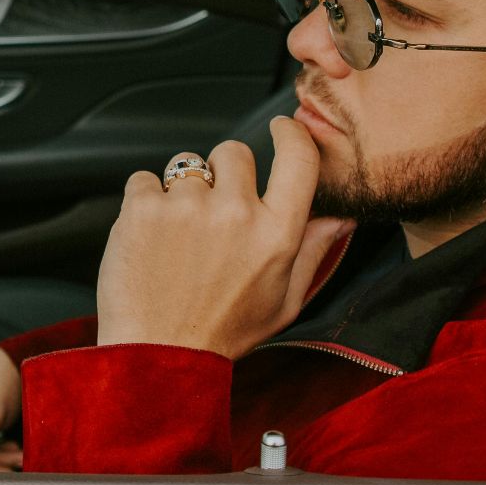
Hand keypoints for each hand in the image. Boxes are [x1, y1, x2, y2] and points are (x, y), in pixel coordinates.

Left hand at [96, 116, 353, 358]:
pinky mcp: (143, 207)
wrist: (156, 356)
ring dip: (182, 193)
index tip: (281, 127)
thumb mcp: (284, 302)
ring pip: (187, 166)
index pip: (298, 157)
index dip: (290, 133)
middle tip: (212, 217)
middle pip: (234, 152)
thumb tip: (342, 217)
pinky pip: (145, 179)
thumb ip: (314, 252)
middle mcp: (236, 213)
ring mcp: (187, 207)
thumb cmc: (221, 333)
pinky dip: (144, 202)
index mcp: (277, 234)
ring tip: (177, 240)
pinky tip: (151, 239)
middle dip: (225, 174)